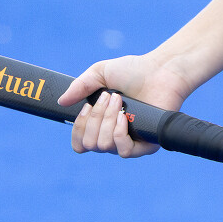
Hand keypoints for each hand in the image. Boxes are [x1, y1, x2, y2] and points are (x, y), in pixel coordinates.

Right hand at [58, 55, 193, 158]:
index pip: (80, 143)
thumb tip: (61, 102)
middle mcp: (113, 136)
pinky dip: (118, 133)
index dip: (77, 129)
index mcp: (101, 124)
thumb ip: (80, 86)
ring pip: (103, 146)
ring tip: (119, 101)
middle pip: (89, 144)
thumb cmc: (134, 71)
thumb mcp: (100, 73)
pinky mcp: (145, 146)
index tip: (85, 107)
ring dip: (107, 120)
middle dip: (94, 118)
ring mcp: (129, 142)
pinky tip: (124, 117)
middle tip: (109, 97)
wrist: (161, 70)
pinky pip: (122, 151)